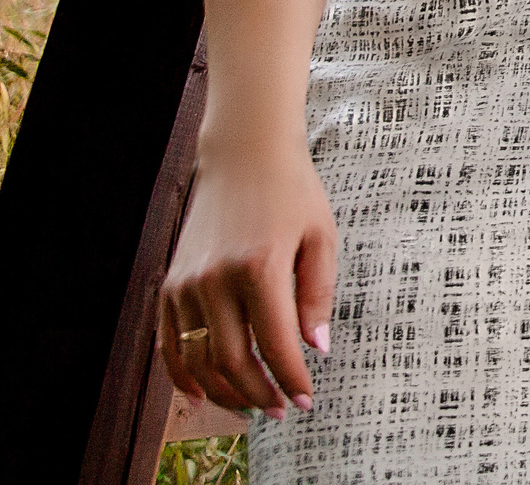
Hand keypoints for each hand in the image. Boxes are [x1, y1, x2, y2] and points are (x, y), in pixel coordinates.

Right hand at [159, 147, 337, 417]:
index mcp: (259, 266)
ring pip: (199, 360)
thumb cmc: (293, 194)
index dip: (291, 378)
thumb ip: (317, 295)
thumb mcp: (322, 237)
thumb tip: (317, 348)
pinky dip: (184, 375)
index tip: (307, 400)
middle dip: (260, 394)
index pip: (276, 343)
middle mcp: (215, 279)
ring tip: (253, 406)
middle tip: (282, 411)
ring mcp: (186, 284)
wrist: (243, 157)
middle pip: (233, 360)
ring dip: (225, 392)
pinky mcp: (169, 285)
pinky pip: (170, 343)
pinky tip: (205, 394)